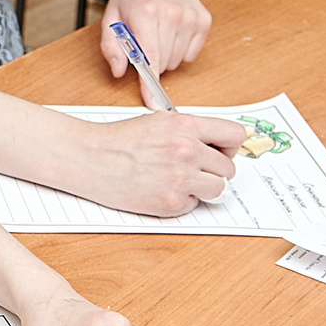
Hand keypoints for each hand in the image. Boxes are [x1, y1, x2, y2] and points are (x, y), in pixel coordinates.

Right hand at [73, 111, 244, 215]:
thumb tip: (216, 145)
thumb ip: (190, 131)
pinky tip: (160, 189)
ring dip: (201, 187)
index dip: (230, 146)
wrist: (90, 158)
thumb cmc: (119, 140)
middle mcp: (187, 150)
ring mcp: (180, 178)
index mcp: (185, 125)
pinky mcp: (171, 202)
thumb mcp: (159, 121)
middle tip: (191, 169)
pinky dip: (181, 201)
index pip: (235, 135)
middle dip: (213, 170)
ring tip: (178, 180)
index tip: (220, 151)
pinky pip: (194, 205)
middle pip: (228, 168)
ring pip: (217, 189)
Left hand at [98, 0, 211, 75]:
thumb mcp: (110, 19)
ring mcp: (191, 16)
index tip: (153, 103)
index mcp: (145, 11)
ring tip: (157, 34)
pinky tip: (172, 32)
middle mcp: (172, 13)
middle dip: (150, 61)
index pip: (150, 58)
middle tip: (143, 42)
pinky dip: (180, 50)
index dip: (149, 83)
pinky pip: (191, 55)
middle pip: (163, 64)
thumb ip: (111, 47)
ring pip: (177, 61)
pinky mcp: (204, 20)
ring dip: (165, 56)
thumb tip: (118, 71)